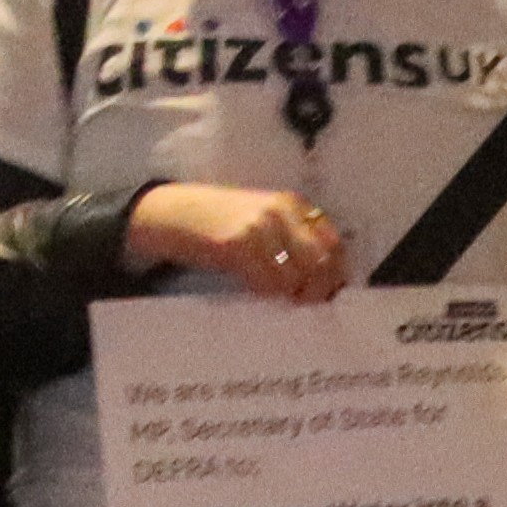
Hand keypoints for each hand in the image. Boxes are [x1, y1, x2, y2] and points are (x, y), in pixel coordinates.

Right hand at [128, 182, 351, 303]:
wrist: (170, 213)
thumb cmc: (216, 221)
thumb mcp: (262, 218)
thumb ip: (292, 237)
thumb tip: (324, 277)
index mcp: (292, 203)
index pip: (333, 242)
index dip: (336, 272)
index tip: (328, 292)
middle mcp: (280, 211)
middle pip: (320, 261)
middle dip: (318, 288)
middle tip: (304, 303)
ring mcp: (259, 228)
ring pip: (295, 276)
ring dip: (291, 295)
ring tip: (280, 301)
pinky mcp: (236, 246)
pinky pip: (266, 283)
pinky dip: (266, 294)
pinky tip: (256, 293)